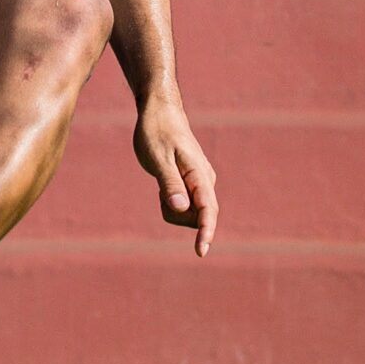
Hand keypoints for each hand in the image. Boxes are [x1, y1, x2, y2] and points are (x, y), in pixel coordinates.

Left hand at [134, 96, 216, 257]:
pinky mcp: (193, 184)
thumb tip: (181, 208)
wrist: (160, 112)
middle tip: (159, 190)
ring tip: (160, 183)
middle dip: (177, 215)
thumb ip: (170, 183)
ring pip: (189, 214)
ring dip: (172, 208)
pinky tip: (163, 184)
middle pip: (197, 217)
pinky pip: (184, 206)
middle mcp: (206, 181)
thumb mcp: (158, 158)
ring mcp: (200, 183)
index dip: (206, 233)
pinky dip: (171, 202)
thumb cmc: (157, 132)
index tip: (200, 251)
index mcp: (200, 174)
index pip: (207, 210)